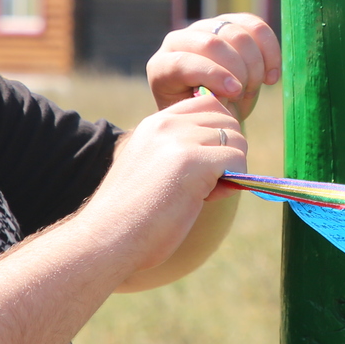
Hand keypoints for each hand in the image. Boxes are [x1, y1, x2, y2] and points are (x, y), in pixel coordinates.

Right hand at [85, 93, 246, 277]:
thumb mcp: (153, 169)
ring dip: (231, 169)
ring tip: (203, 193)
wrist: (107, 239)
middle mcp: (167, 124)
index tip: (206, 163)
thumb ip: (181, 152)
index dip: (220, 133)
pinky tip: (205, 199)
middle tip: (206, 184)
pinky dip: (232, 182)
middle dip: (228, 151)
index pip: (209, 104)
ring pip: (237, 140)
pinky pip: (237, 161)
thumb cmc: (132, 216)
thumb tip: (231, 153)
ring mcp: (178, 139)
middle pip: (228, 120)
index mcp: (156, 123)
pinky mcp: (192, 161)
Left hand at [148, 13, 281, 118]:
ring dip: (254, 65)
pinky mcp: (229, 21)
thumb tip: (230, 90)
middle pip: (212, 44)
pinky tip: (272, 77)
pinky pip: (255, 27)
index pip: (184, 62)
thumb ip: (210, 104)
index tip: (234, 93)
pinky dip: (269, 51)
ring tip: (256, 86)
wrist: (213, 105)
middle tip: (245, 93)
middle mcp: (179, 40)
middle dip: (237, 70)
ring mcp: (204, 27)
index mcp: (162, 67)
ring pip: (236, 34)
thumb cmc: (203, 114)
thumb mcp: (201, 116)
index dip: (212, 76)